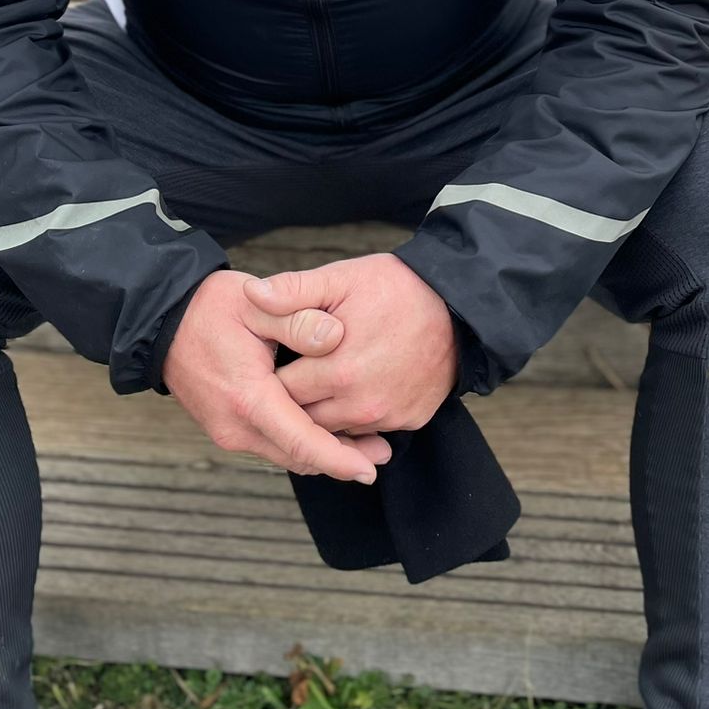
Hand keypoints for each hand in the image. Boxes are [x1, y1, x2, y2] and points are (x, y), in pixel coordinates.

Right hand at [164, 268, 389, 480]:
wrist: (163, 320)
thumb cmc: (211, 306)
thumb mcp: (257, 303)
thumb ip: (298, 318)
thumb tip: (336, 336)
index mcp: (247, 397)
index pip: (301, 440)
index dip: (339, 458)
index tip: (370, 469)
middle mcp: (235, 425)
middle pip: (297, 456)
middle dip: (340, 460)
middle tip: (382, 454)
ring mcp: (227, 431)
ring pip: (285, 454)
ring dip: (321, 453)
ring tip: (365, 448)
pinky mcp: (226, 428)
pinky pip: (271, 444)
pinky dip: (300, 443)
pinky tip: (326, 432)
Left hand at [243, 254, 456, 437]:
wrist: (458, 305)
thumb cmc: (395, 287)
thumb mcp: (341, 279)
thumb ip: (293, 290)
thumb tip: (250, 295)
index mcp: (337, 371)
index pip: (279, 394)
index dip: (269, 377)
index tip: (268, 360)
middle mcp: (361, 405)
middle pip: (303, 418)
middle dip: (291, 400)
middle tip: (290, 370)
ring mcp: (388, 417)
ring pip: (334, 428)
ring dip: (322, 410)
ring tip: (319, 378)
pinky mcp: (409, 421)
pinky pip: (367, 429)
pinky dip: (355, 414)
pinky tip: (353, 387)